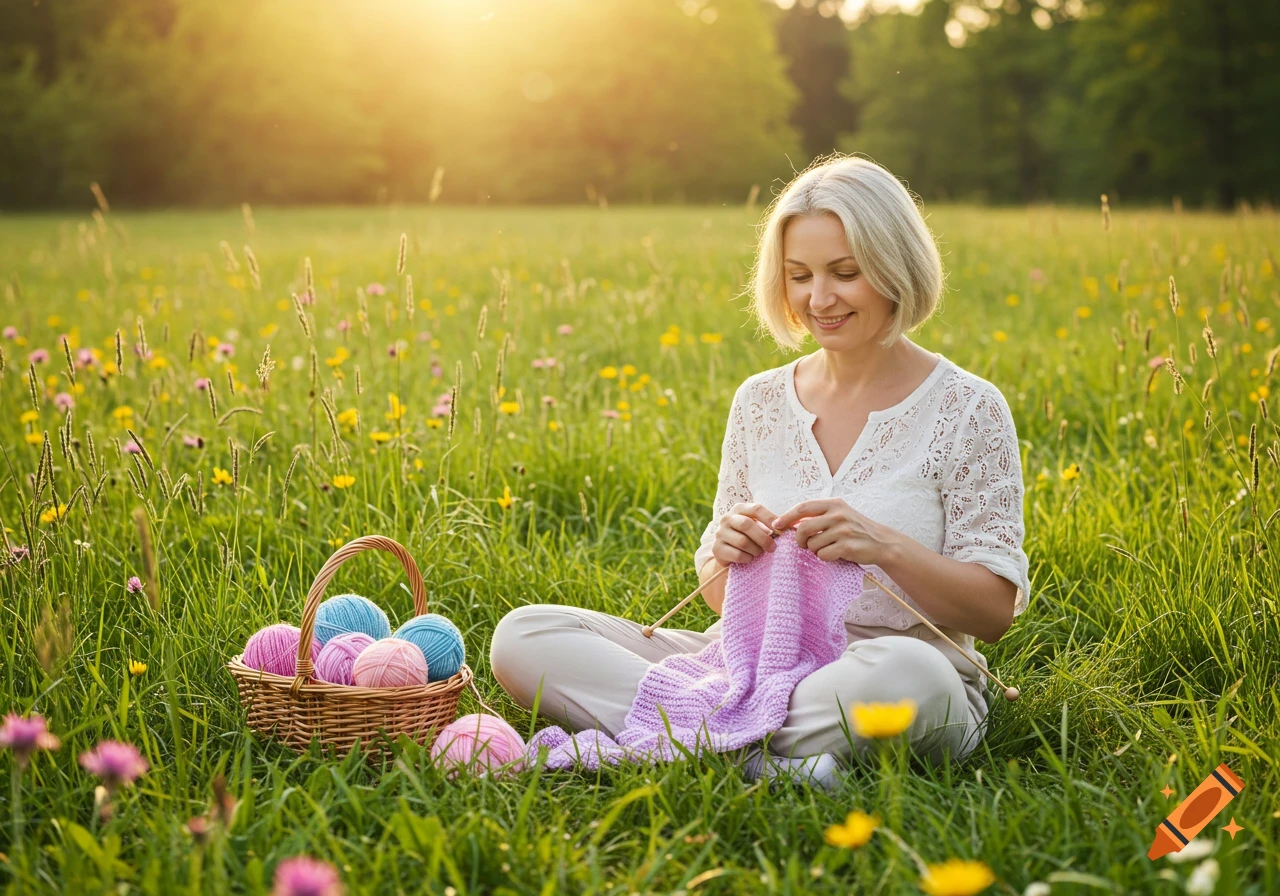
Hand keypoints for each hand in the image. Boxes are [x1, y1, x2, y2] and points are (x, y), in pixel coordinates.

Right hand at [710, 502, 778, 567]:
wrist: (728, 552)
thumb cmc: (748, 537)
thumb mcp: (757, 526)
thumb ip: (770, 525)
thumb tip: (788, 526)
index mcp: (739, 509)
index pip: (756, 509)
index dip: (770, 518)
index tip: (781, 529)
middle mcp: (727, 518)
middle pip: (747, 525)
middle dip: (763, 538)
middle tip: (773, 548)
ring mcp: (720, 533)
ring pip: (743, 542)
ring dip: (756, 550)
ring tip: (759, 553)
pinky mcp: (717, 549)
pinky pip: (737, 555)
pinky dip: (748, 558)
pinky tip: (749, 558)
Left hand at [769, 498, 894, 565]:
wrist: (881, 542)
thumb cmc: (855, 528)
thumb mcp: (839, 513)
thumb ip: (819, 514)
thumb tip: (789, 522)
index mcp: (834, 503)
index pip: (803, 507)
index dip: (786, 517)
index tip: (777, 525)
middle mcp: (838, 514)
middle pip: (803, 528)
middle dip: (799, 539)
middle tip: (803, 545)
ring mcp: (843, 530)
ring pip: (812, 544)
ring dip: (814, 550)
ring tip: (825, 548)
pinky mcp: (847, 546)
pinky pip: (823, 555)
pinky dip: (824, 557)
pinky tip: (834, 554)